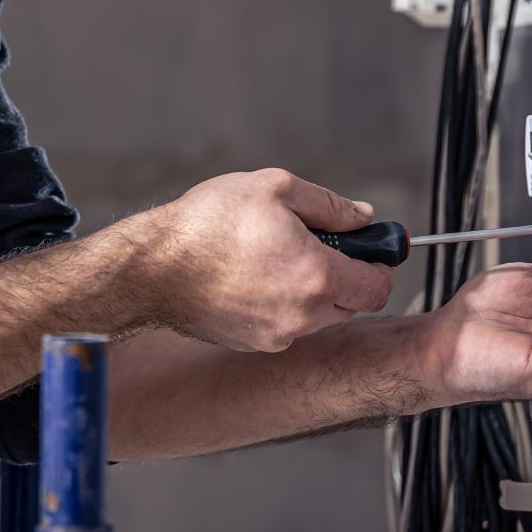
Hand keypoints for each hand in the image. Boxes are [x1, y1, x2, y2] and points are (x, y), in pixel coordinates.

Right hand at [137, 168, 395, 352]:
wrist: (152, 268)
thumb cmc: (207, 224)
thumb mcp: (274, 188)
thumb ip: (329, 204)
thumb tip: (362, 216)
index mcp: (316, 275)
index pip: (378, 287)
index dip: (379, 265)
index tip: (367, 249)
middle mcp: (303, 315)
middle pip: (350, 304)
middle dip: (344, 276)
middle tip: (314, 244)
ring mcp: (277, 335)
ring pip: (317, 317)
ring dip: (311, 291)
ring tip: (273, 257)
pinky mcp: (252, 343)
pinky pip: (284, 326)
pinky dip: (280, 305)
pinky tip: (250, 277)